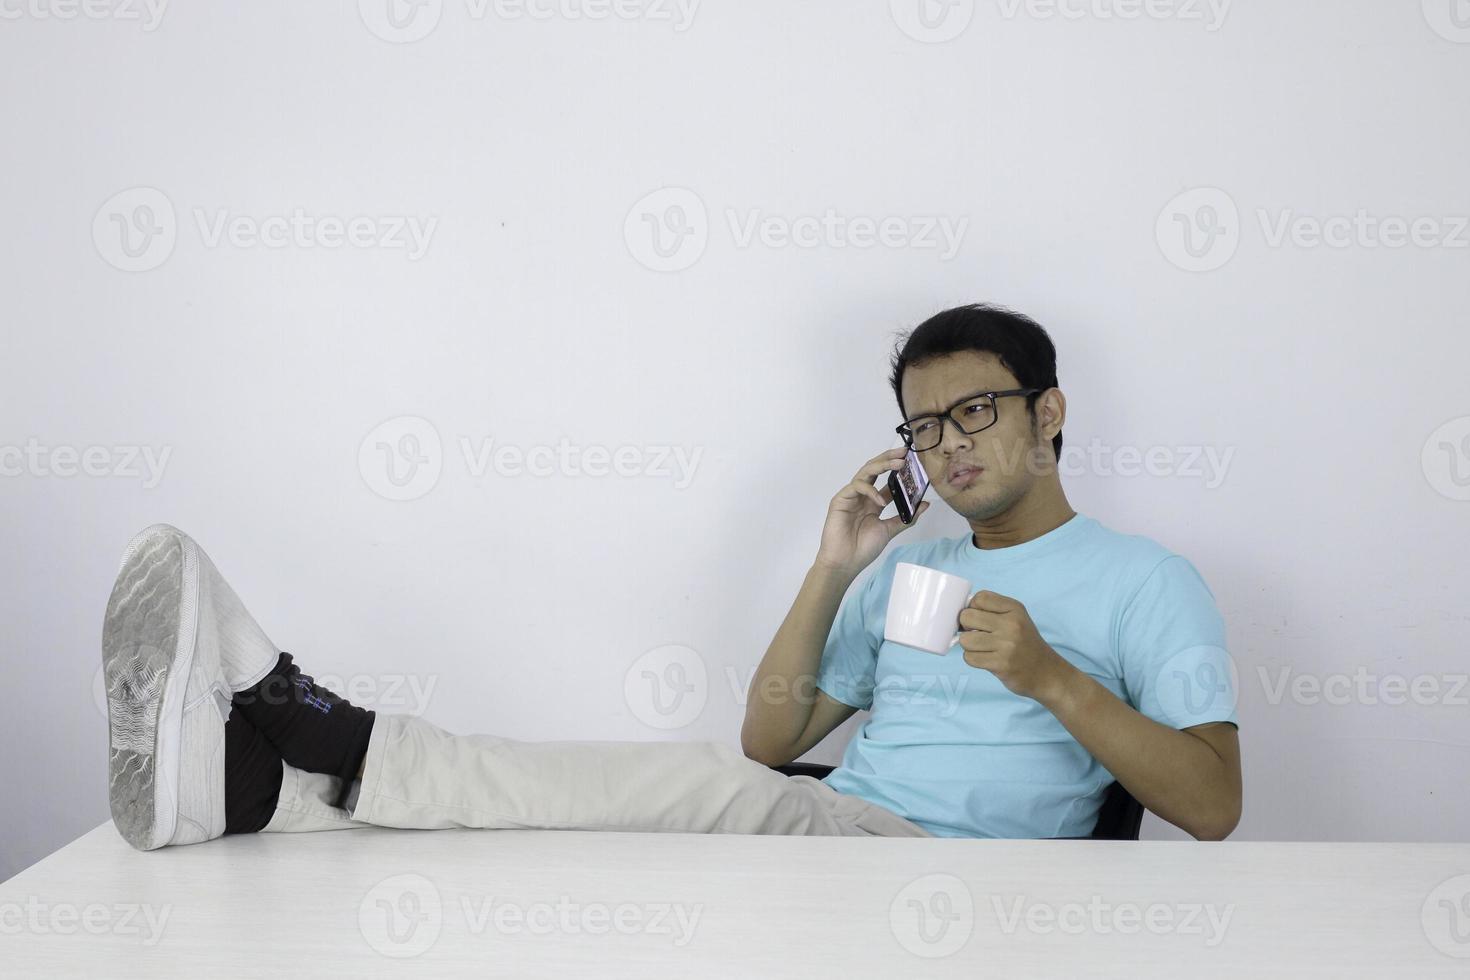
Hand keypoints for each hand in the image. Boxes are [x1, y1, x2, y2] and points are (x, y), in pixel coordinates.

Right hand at [814, 448, 929, 578]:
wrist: (845, 562)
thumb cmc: (863, 548)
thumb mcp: (890, 530)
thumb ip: (906, 518)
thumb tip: (925, 504)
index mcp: (873, 501)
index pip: (886, 480)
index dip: (898, 470)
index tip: (913, 461)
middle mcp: (862, 495)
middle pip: (875, 470)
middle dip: (889, 458)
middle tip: (905, 451)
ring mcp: (851, 496)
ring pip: (866, 472)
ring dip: (882, 465)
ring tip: (898, 463)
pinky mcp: (840, 499)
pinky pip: (856, 487)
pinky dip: (870, 490)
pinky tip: (880, 500)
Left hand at [956, 591, 1074, 703]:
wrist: (1046, 672)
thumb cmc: (1024, 643)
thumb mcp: (1016, 618)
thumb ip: (992, 610)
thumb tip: (959, 610)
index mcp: (1015, 609)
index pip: (980, 598)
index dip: (972, 608)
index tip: (979, 619)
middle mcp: (1012, 624)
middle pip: (967, 617)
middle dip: (966, 627)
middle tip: (977, 634)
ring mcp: (1007, 645)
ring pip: (965, 640)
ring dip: (969, 646)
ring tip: (982, 648)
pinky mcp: (1001, 664)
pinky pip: (970, 658)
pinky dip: (973, 659)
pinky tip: (986, 659)